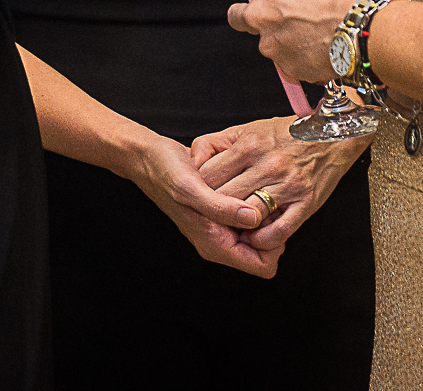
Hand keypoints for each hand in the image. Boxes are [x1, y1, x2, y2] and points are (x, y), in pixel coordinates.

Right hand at [125, 134, 284, 278]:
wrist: (150, 157)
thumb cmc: (166, 172)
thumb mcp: (190, 189)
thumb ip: (221, 208)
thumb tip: (254, 219)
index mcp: (215, 244)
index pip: (263, 265)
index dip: (272, 243)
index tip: (266, 214)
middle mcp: (221, 239)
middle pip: (267, 248)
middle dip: (271, 224)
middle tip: (262, 195)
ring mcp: (223, 225)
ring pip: (263, 229)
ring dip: (264, 207)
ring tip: (253, 184)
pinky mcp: (224, 210)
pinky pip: (254, 212)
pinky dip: (256, 196)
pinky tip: (247, 177)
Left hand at [191, 116, 368, 250]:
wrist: (331, 134)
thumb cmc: (283, 134)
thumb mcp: (246, 129)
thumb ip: (214, 143)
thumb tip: (192, 161)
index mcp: (249, 145)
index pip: (209, 176)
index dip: (199, 190)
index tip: (199, 197)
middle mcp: (268, 165)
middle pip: (225, 198)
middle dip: (214, 210)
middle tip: (210, 217)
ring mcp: (288, 185)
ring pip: (249, 216)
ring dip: (237, 227)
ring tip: (232, 228)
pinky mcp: (306, 202)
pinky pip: (279, 230)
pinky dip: (263, 240)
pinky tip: (256, 236)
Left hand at [227, 0, 367, 82]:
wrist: (359, 32)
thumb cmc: (348, 3)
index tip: (279, 3)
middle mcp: (262, 17)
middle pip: (243, 22)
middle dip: (260, 24)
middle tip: (283, 26)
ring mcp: (271, 46)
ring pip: (272, 48)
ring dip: (287, 46)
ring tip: (316, 42)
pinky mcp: (286, 69)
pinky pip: (292, 66)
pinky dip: (304, 64)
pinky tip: (323, 56)